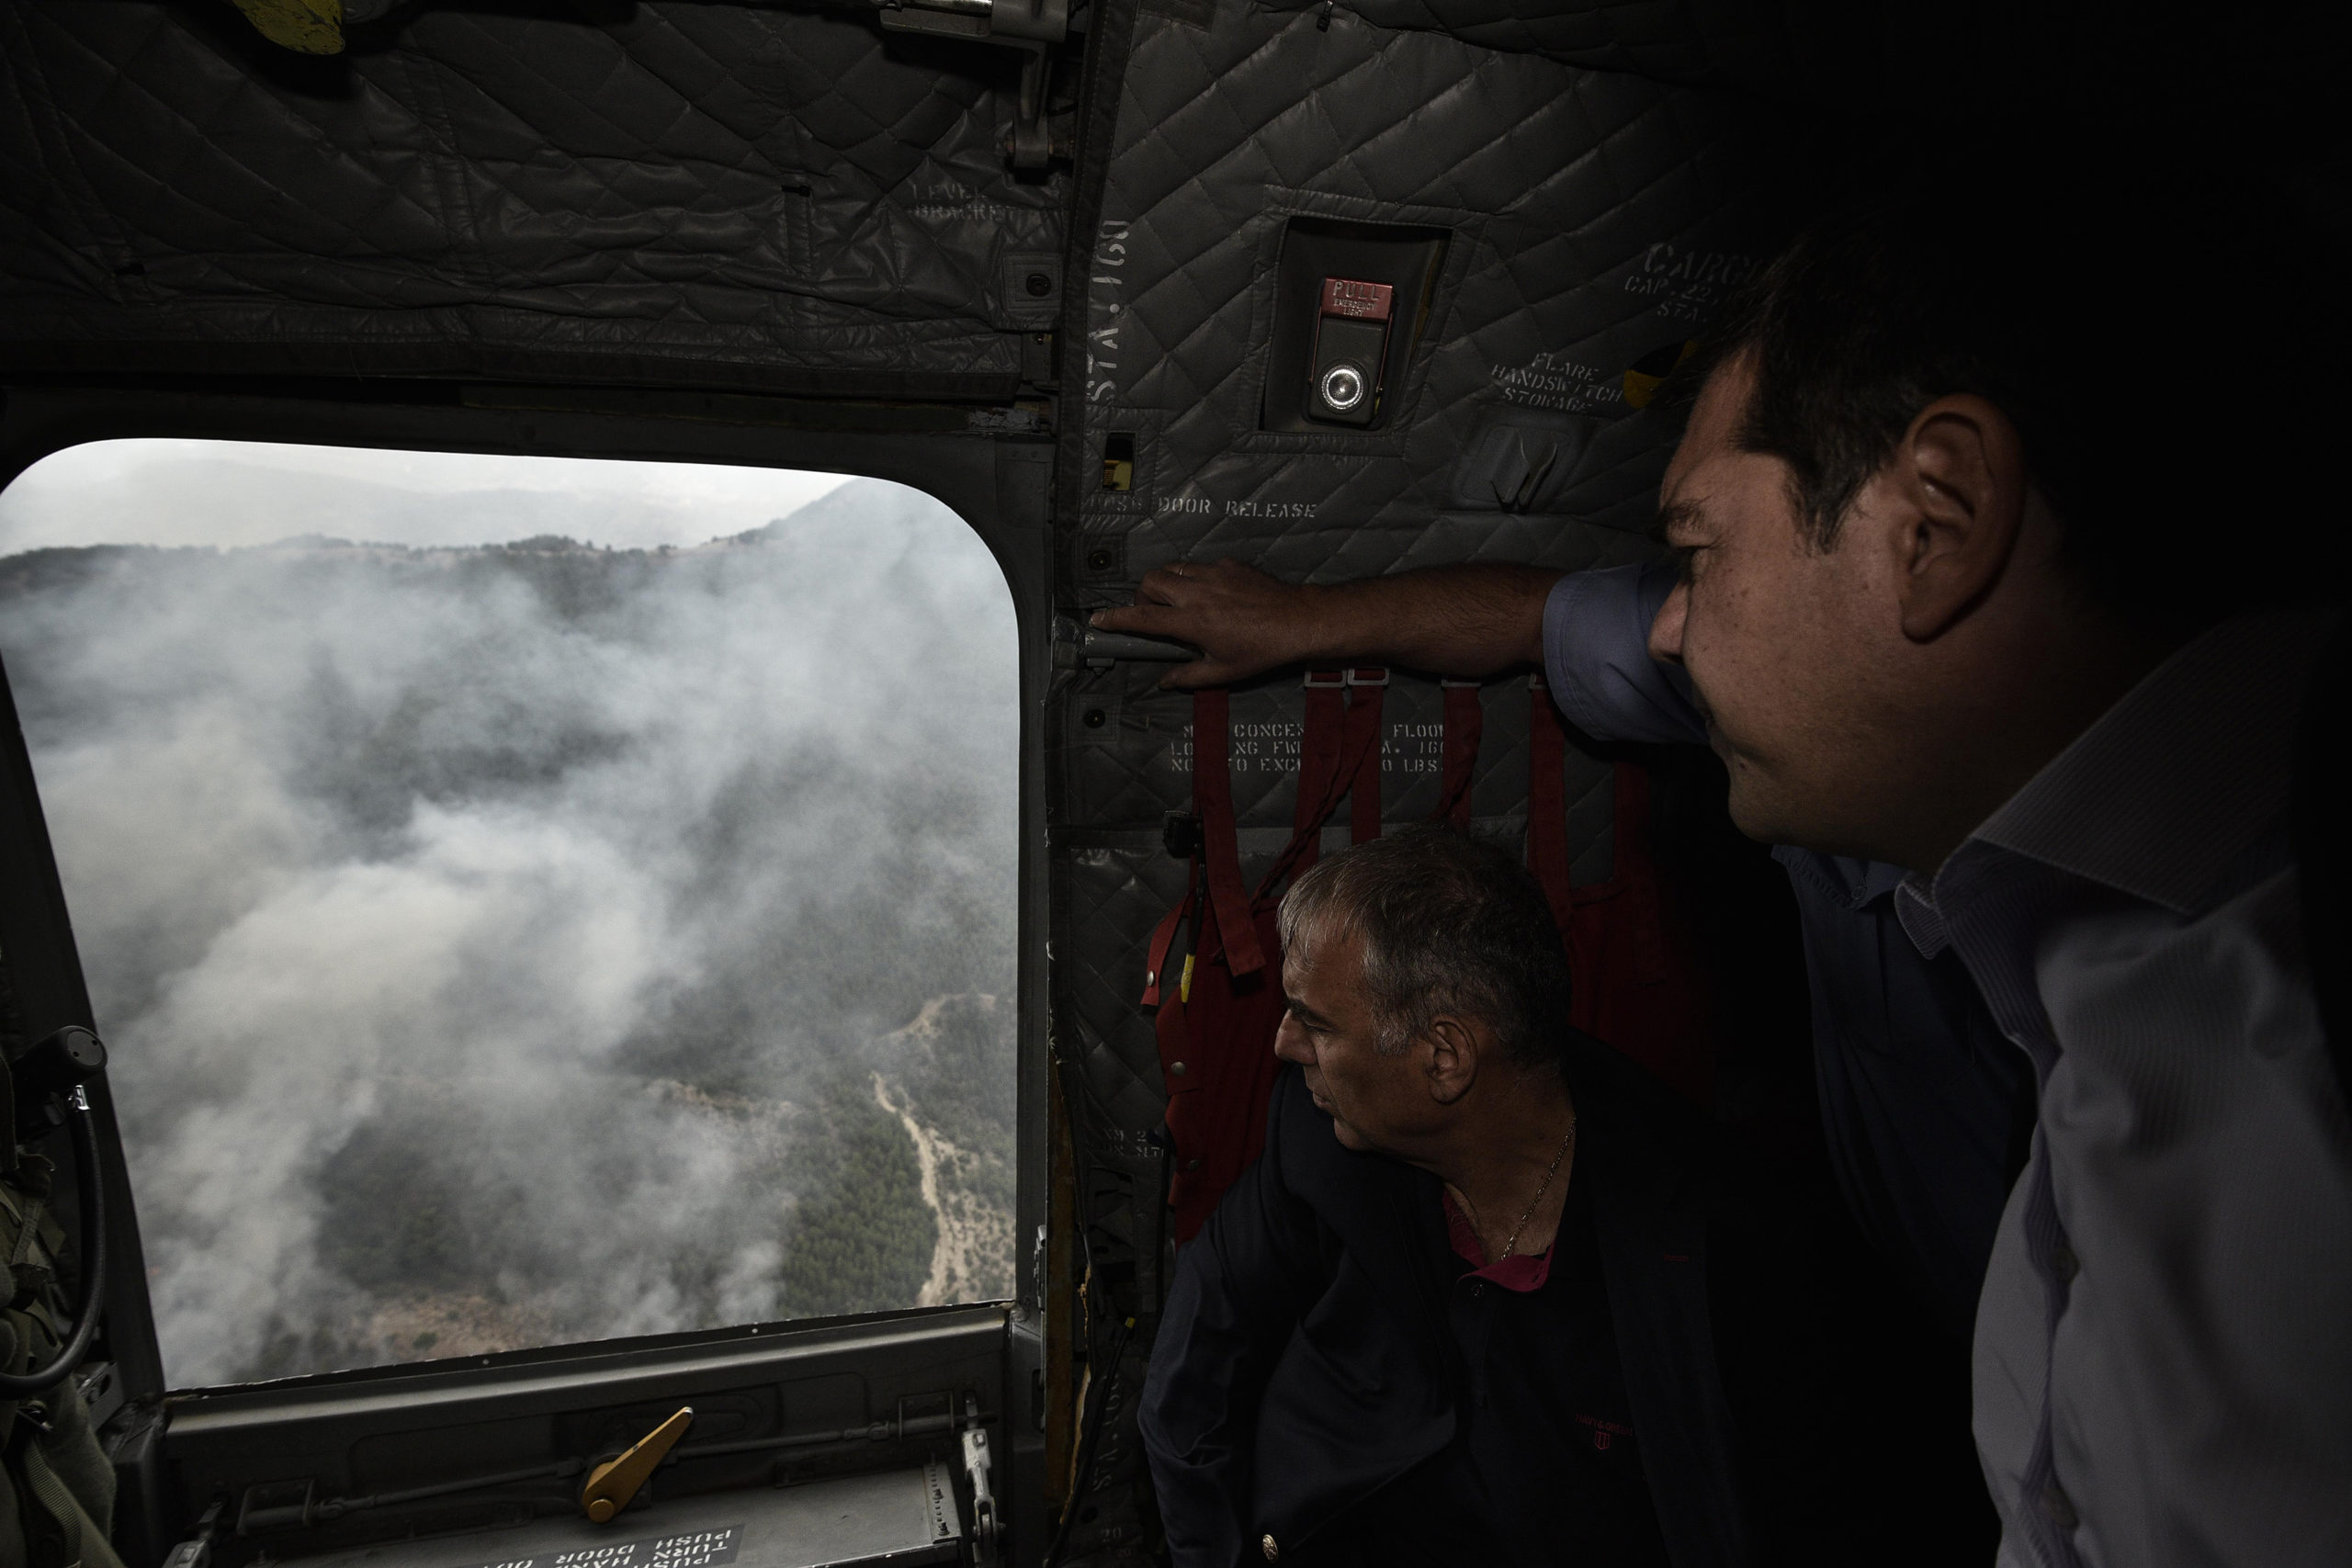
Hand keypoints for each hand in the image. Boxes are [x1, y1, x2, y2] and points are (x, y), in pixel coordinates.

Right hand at [1090, 559, 1321, 688]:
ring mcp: (1213, 574)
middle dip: (1143, 595)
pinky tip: (1211, 595)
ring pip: (1173, 568)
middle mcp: (1197, 593)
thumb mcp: (1223, 671)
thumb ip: (1189, 676)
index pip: (1142, 617)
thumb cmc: (1262, 650)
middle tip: (1154, 612)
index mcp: (1192, 622)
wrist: (1297, 621)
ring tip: (1178, 602)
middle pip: (1150, 581)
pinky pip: (1199, 566)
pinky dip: (1195, 578)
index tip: (1099, 619)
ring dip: (1166, 583)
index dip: (1116, 618)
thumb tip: (1165, 682)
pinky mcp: (1228, 564)